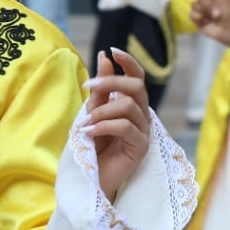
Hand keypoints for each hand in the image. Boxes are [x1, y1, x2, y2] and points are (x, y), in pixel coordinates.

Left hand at [84, 48, 151, 201]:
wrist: (92, 178)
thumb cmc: (94, 146)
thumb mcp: (93, 113)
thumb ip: (100, 89)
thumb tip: (104, 57)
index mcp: (131, 104)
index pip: (137, 77)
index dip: (129, 62)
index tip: (112, 51)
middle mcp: (141, 115)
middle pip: (136, 87)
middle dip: (110, 83)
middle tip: (88, 87)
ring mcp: (143, 131)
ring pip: (129, 106)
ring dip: (102, 111)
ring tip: (85, 124)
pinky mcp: (141, 147)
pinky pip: (126, 127)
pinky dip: (105, 126)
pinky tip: (90, 132)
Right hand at [188, 0, 229, 47]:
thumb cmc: (229, 11)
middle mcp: (207, 0)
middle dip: (208, 6)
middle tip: (217, 13)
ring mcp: (202, 10)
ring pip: (195, 5)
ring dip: (205, 12)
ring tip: (214, 18)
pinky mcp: (198, 19)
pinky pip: (192, 14)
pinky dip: (199, 18)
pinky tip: (206, 22)